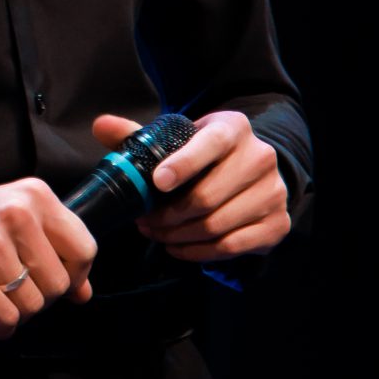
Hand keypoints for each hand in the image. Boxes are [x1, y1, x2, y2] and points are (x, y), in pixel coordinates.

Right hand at [0, 178, 96, 339]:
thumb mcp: (10, 222)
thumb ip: (50, 249)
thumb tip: (83, 292)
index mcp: (33, 196)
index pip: (84, 247)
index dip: (75, 275)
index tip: (56, 283)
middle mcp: (16, 213)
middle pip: (59, 283)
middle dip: (38, 297)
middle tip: (10, 290)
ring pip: (33, 305)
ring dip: (14, 313)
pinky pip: (6, 320)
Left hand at [91, 111, 290, 262]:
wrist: (253, 170)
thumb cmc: (205, 155)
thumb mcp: (178, 138)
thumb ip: (139, 135)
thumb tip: (100, 126)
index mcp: (233, 128)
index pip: (209, 144)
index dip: (183, 164)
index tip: (157, 183)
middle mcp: (260, 157)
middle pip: (207, 196)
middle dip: (168, 215)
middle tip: (145, 222)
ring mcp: (273, 192)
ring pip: (217, 225)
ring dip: (179, 236)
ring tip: (158, 234)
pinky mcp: (277, 223)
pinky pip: (231, 246)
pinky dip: (199, 252)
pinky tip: (179, 247)